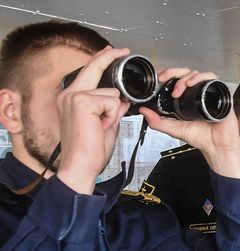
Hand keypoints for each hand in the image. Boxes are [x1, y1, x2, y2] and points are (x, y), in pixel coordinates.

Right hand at [56, 46, 130, 193]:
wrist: (81, 164)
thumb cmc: (89, 150)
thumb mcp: (105, 124)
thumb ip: (112, 109)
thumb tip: (123, 100)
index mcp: (71, 98)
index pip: (88, 72)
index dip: (102, 59)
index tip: (112, 51)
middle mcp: (69, 94)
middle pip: (94, 67)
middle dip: (110, 56)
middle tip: (122, 50)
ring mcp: (74, 96)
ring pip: (112, 93)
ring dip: (114, 112)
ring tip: (102, 126)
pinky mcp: (82, 101)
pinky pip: (113, 102)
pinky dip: (113, 116)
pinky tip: (101, 126)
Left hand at [139, 68, 239, 178]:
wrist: (216, 146)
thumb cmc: (201, 138)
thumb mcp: (174, 129)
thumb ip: (158, 122)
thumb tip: (144, 111)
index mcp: (186, 99)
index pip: (176, 79)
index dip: (167, 74)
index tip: (158, 77)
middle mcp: (197, 93)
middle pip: (185, 72)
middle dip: (172, 73)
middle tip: (164, 79)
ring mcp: (208, 92)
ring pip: (196, 73)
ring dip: (184, 78)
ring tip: (178, 90)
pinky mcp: (219, 93)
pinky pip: (211, 78)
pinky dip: (200, 77)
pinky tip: (192, 84)